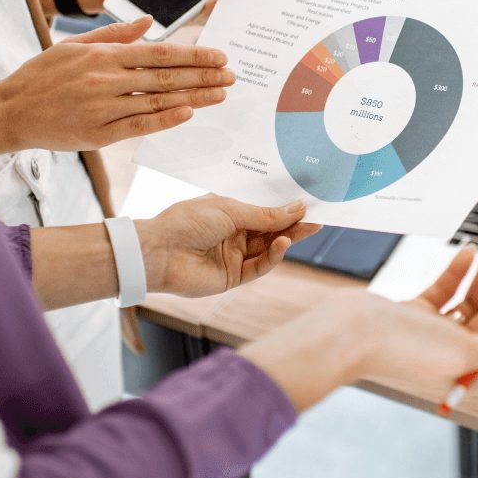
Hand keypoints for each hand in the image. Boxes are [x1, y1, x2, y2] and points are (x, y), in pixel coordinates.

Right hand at [0, 16, 233, 160]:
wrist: (9, 111)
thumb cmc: (43, 75)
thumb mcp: (75, 46)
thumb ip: (114, 34)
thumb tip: (148, 21)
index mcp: (103, 55)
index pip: (158, 53)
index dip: (192, 54)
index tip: (219, 56)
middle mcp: (106, 79)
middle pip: (165, 76)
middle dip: (202, 76)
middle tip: (231, 76)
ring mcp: (103, 107)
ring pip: (157, 101)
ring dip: (193, 98)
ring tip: (220, 94)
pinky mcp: (98, 133)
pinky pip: (138, 126)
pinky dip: (164, 120)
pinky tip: (187, 114)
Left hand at [138, 196, 318, 296]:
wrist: (158, 252)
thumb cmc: (187, 221)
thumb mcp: (231, 209)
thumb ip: (266, 214)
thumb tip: (297, 208)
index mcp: (230, 211)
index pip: (265, 208)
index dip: (286, 206)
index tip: (309, 200)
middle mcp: (234, 233)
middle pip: (272, 228)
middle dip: (295, 222)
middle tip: (319, 217)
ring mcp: (235, 255)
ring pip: (270, 247)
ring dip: (289, 237)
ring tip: (310, 227)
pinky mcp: (233, 276)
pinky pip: (260, 266)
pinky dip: (274, 256)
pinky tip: (283, 243)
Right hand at [362, 240, 477, 380]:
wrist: (346, 333)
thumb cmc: (398, 349)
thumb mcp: (460, 352)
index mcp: (472, 371)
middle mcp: (457, 353)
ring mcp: (436, 333)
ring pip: (476, 298)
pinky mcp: (416, 314)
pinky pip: (447, 291)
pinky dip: (459, 272)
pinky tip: (467, 253)